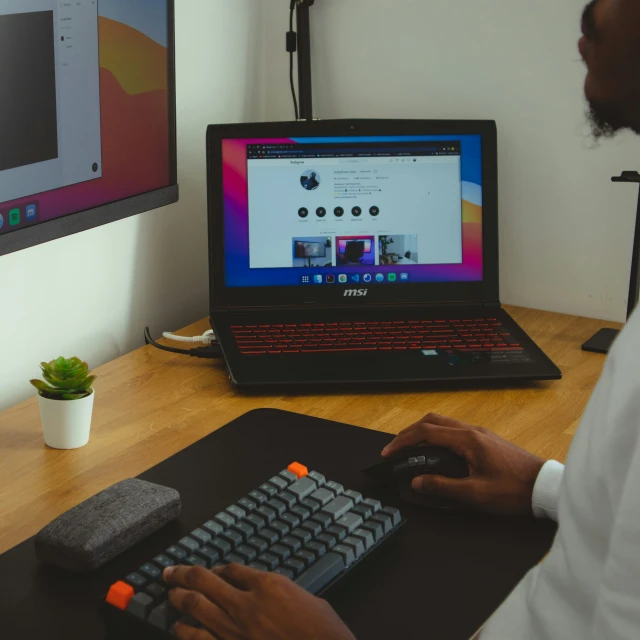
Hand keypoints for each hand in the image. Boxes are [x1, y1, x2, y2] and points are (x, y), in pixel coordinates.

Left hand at [163, 564, 355, 639]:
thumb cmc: (322, 631)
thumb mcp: (307, 599)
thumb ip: (281, 591)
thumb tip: (267, 591)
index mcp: (268, 585)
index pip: (233, 568)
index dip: (220, 568)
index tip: (214, 570)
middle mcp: (246, 604)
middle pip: (205, 581)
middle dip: (184, 574)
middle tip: (170, 571)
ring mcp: (235, 630)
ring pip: (197, 607)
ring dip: (180, 598)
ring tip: (170, 593)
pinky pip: (200, 639)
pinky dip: (186, 631)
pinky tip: (179, 626)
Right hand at [381, 413, 544, 515]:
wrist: (545, 487)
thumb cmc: (514, 490)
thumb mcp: (475, 494)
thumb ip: (443, 486)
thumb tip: (417, 481)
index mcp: (467, 440)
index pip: (425, 432)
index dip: (403, 441)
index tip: (389, 453)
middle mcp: (472, 430)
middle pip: (432, 420)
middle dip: (409, 432)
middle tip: (396, 448)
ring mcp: (480, 433)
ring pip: (443, 423)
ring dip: (423, 432)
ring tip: (411, 449)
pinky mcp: (485, 439)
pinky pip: (453, 429)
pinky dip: (436, 435)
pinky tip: (435, 451)